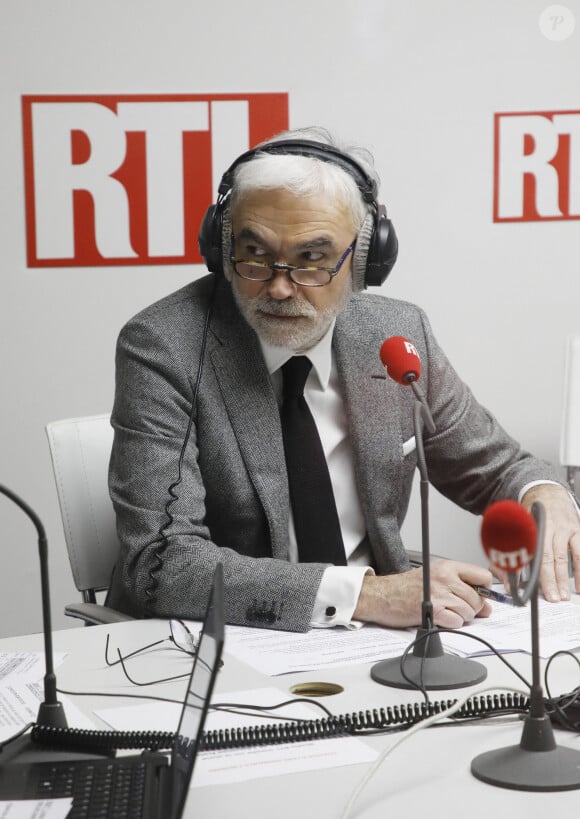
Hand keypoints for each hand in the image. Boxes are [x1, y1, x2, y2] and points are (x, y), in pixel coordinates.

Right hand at [353, 560, 492, 628]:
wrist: (382, 595)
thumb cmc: (406, 587)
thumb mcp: (435, 578)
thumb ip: (462, 588)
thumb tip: (487, 606)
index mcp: (447, 567)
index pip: (483, 576)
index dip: (486, 589)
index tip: (483, 596)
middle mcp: (445, 577)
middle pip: (478, 598)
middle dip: (472, 608)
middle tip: (457, 608)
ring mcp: (439, 594)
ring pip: (469, 611)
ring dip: (461, 617)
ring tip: (446, 612)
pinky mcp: (433, 611)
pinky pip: (457, 622)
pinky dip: (452, 624)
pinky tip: (441, 618)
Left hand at [521, 483, 579, 601]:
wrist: (548, 492)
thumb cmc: (532, 514)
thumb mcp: (518, 527)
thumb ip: (513, 552)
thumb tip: (508, 582)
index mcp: (531, 527)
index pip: (527, 553)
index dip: (526, 572)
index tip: (526, 589)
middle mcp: (549, 527)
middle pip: (548, 557)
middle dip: (550, 580)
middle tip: (551, 597)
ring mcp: (565, 528)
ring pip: (565, 557)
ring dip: (565, 578)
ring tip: (565, 595)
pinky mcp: (577, 530)